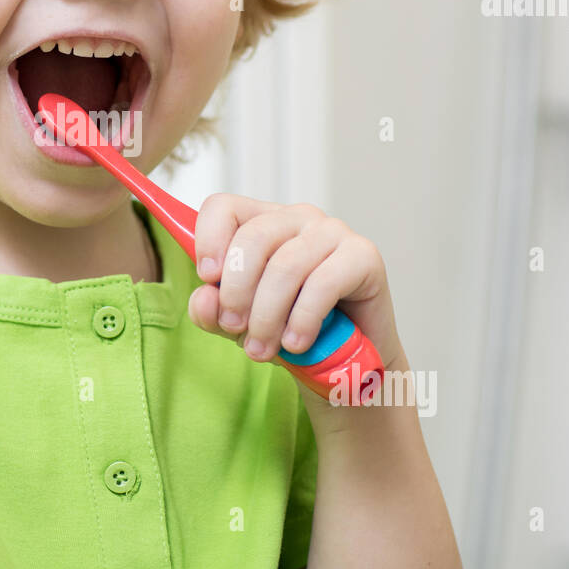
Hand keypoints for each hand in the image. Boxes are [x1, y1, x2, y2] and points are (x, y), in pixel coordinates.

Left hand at [186, 194, 405, 389]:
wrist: (347, 361)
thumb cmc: (290, 330)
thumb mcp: (240, 324)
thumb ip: (213, 311)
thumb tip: (205, 298)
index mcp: (262, 222)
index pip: (223, 208)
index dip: (208, 240)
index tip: (207, 279)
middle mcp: (297, 218)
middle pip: (253, 238)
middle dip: (236, 292)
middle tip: (234, 329)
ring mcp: (333, 232)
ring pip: (286, 266)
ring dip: (267, 316)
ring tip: (261, 349)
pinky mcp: (363, 255)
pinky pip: (323, 283)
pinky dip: (302, 319)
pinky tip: (296, 343)